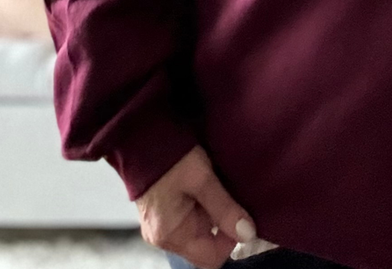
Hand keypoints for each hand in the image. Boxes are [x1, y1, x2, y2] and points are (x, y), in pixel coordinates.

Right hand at [135, 144, 257, 268]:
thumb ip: (224, 208)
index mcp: (170, 235)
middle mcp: (164, 237)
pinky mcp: (165, 213)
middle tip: (231, 196)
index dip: (231, 240)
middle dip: (222, 224)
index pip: (211, 258)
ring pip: (200, 230)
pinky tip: (208, 187)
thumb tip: (248, 233)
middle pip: (205, 245)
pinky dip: (204, 206)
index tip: (242, 216)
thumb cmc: (170, 157)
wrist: (143, 136)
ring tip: (219, 188)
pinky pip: (191, 218)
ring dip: (214, 213)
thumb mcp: (202, 179)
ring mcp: (163, 225)